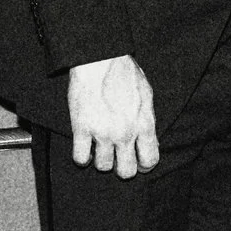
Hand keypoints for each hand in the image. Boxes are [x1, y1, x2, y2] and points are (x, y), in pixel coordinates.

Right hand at [67, 54, 157, 178]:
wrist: (100, 59)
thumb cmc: (124, 72)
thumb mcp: (146, 95)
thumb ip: (147, 120)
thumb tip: (150, 140)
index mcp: (144, 124)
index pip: (150, 160)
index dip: (144, 166)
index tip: (138, 163)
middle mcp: (125, 133)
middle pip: (127, 171)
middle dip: (123, 169)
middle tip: (118, 160)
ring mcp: (102, 132)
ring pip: (103, 166)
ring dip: (101, 160)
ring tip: (100, 149)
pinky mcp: (81, 128)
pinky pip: (80, 158)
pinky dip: (82, 157)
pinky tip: (84, 148)